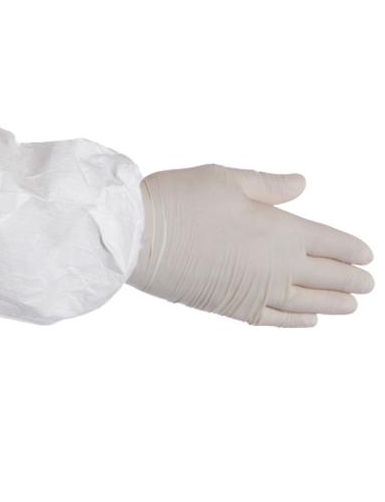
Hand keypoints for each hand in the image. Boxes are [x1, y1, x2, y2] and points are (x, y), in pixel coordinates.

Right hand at [129, 164, 373, 326]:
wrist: (139, 237)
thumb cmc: (179, 200)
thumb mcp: (226, 179)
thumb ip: (269, 185)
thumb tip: (302, 184)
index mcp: (282, 230)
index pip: (334, 244)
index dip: (354, 250)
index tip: (366, 254)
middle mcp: (278, 266)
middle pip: (330, 278)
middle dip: (353, 280)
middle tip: (366, 282)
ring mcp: (257, 291)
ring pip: (310, 304)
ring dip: (335, 304)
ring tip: (350, 305)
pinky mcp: (233, 308)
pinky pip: (278, 320)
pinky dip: (299, 322)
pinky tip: (310, 320)